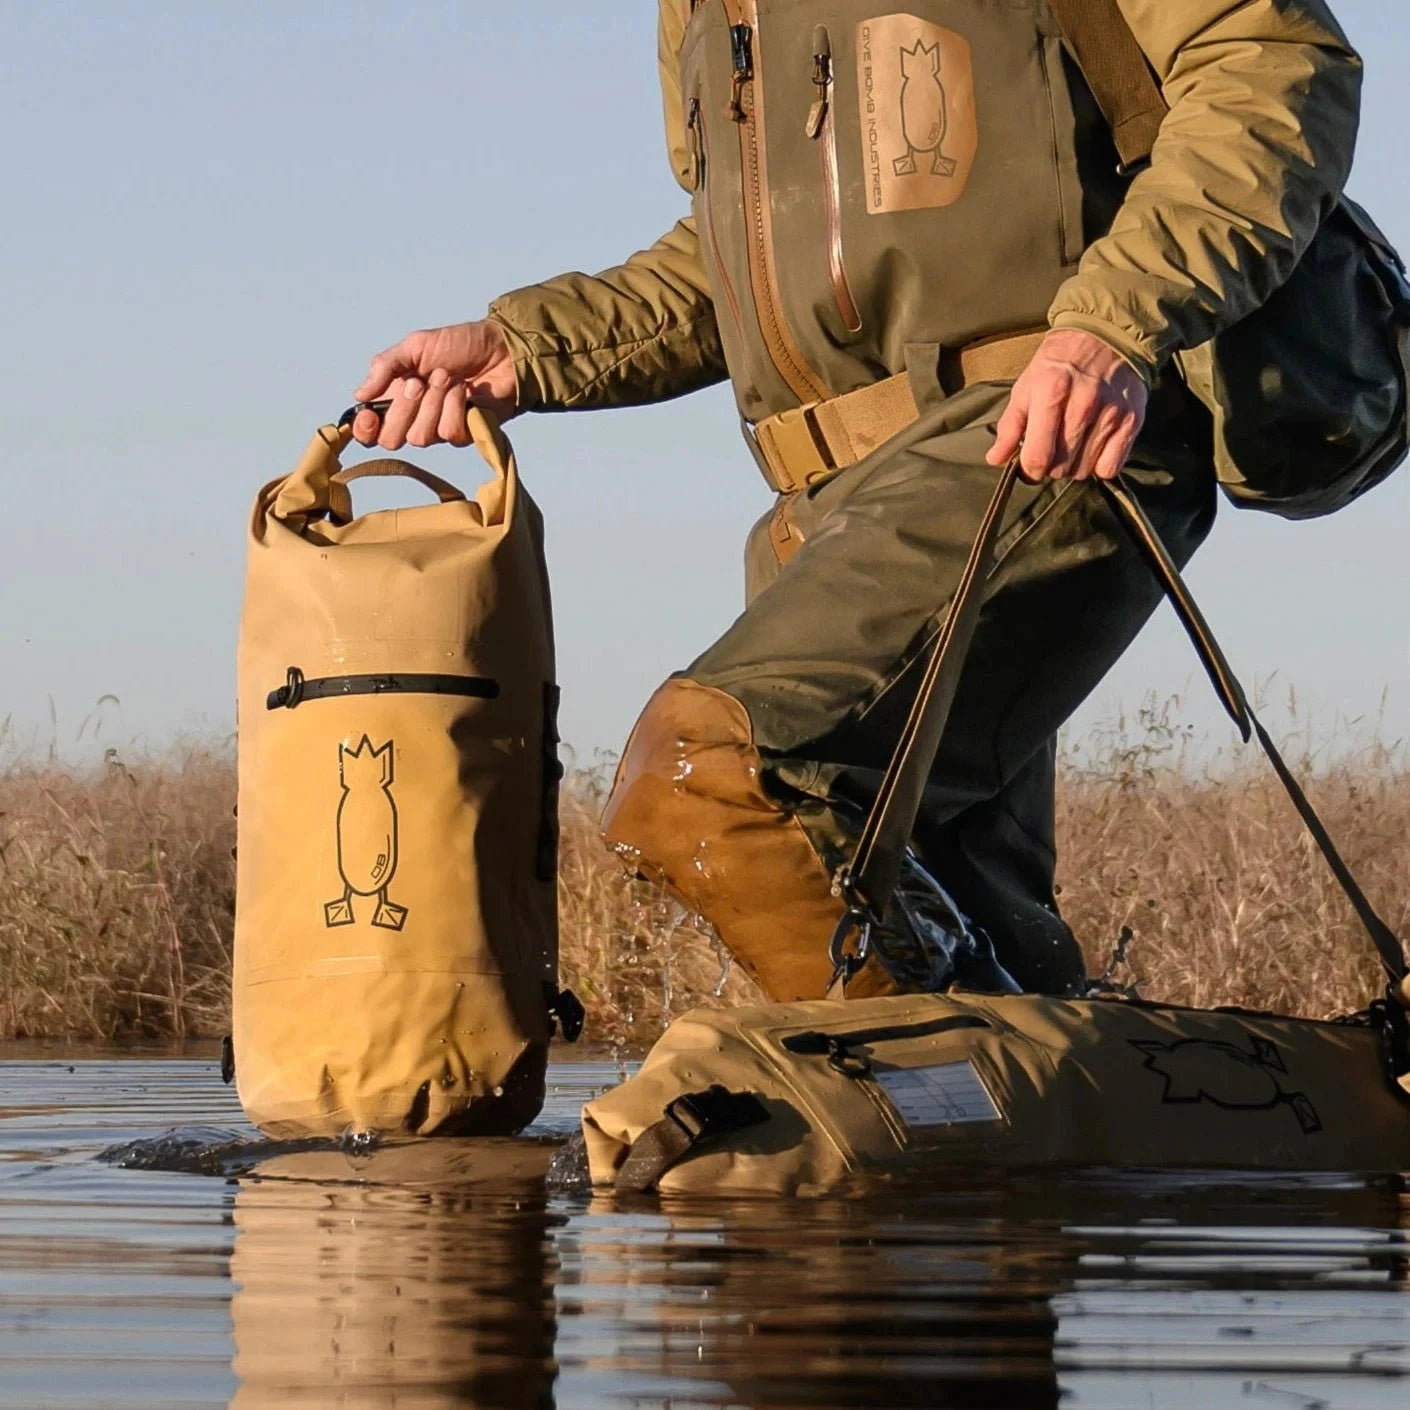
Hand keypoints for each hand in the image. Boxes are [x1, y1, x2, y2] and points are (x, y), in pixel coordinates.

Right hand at [351, 321, 517, 448]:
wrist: (500, 348)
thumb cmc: (459, 345)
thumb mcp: (416, 346)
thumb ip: (386, 367)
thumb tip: (360, 395)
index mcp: (395, 399)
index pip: (369, 433)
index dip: (364, 430)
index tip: (370, 414)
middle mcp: (414, 419)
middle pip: (391, 440)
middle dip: (403, 408)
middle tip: (418, 382)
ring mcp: (439, 429)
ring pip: (420, 437)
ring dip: (433, 402)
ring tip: (447, 376)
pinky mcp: (465, 434)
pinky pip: (449, 433)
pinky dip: (455, 406)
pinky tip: (464, 390)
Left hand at [986, 329, 1148, 482]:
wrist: (1106, 333)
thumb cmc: (1059, 363)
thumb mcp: (1026, 386)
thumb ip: (1010, 426)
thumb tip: (995, 459)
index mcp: (1051, 393)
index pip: (1038, 457)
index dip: (1028, 471)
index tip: (1029, 466)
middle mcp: (1083, 404)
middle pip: (1060, 468)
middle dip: (1050, 467)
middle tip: (1051, 450)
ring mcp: (1111, 413)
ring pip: (1083, 470)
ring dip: (1073, 466)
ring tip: (1072, 445)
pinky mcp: (1133, 420)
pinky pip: (1111, 468)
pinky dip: (1099, 466)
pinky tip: (1093, 448)